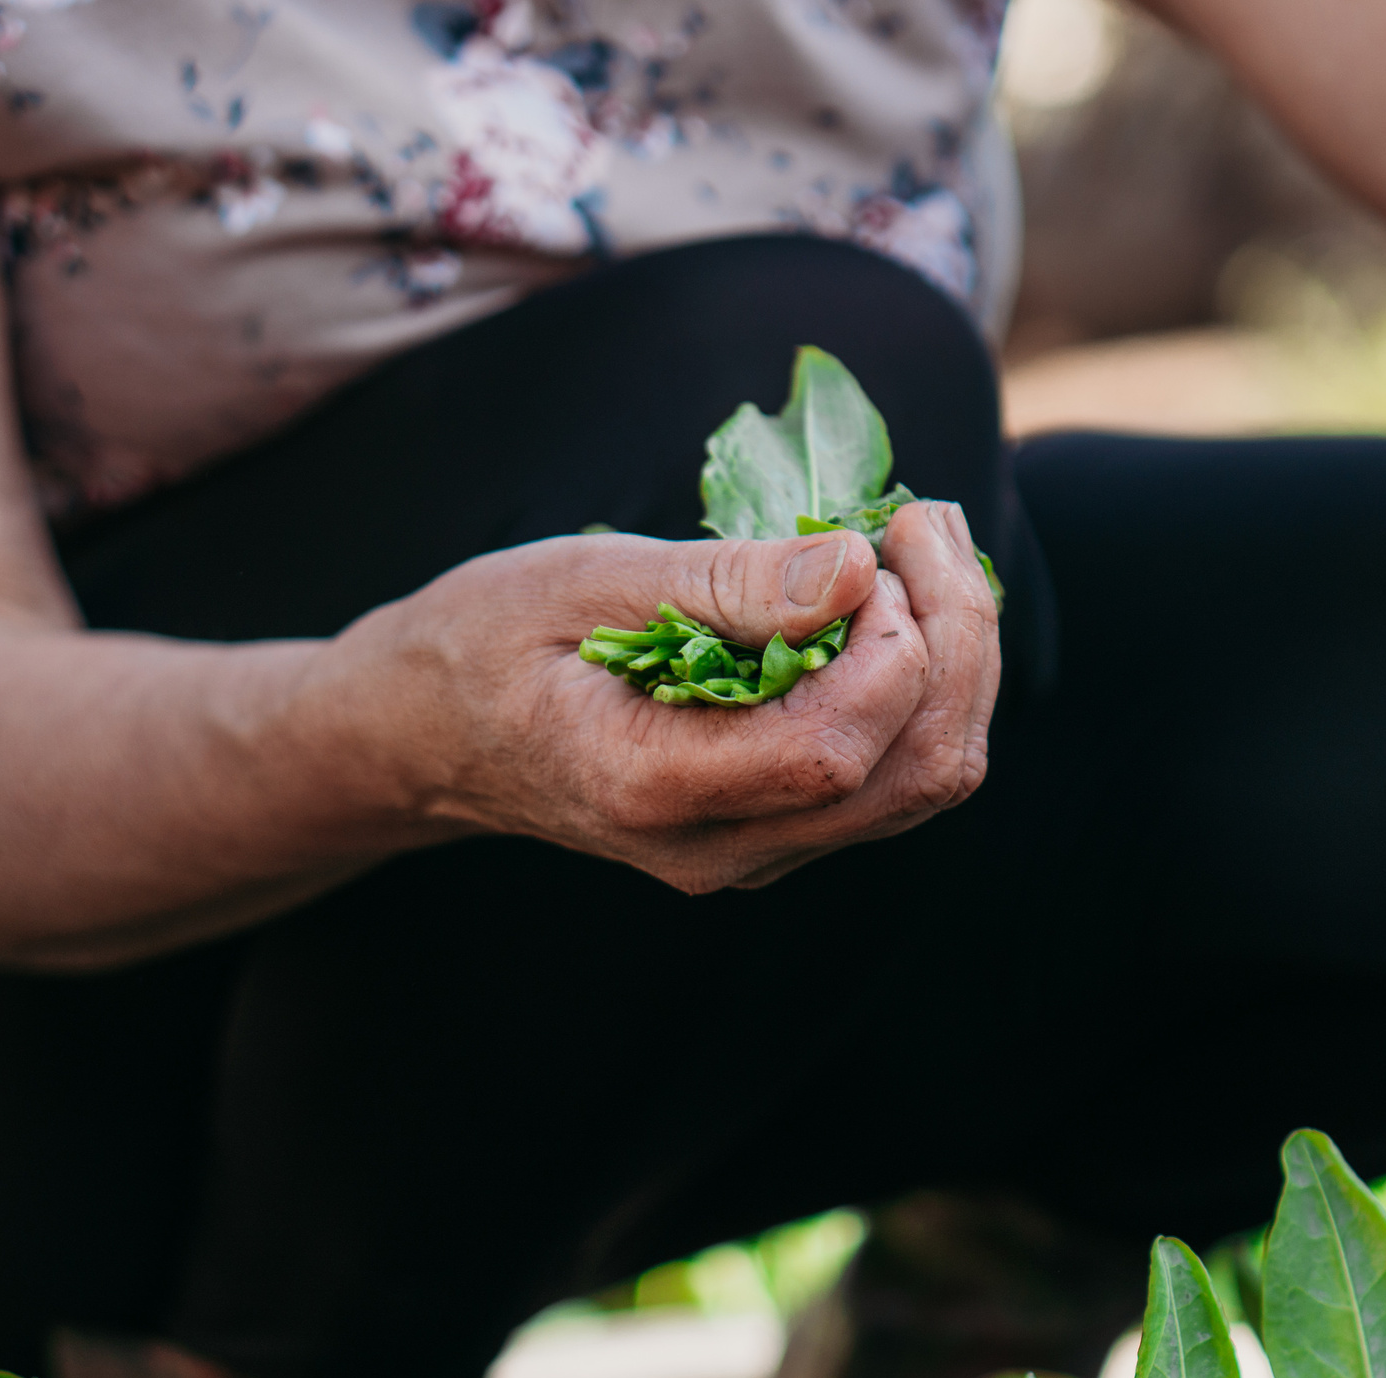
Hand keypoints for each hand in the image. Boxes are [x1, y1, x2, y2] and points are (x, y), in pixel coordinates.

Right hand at [328, 501, 1000, 892]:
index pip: (835, 750)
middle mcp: (722, 847)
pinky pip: (897, 771)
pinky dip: (925, 681)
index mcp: (654, 787)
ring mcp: (760, 850)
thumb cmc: (485, 640)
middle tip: (922, 519)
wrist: (427, 737)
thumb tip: (857, 570)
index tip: (870, 541)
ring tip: (920, 543)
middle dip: (958, 636)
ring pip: (927, 778)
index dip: (893, 644)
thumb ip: (721, 586)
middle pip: (917, 771)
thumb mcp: (581, 581)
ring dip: (957, 656)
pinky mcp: (782, 829)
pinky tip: (895, 596)